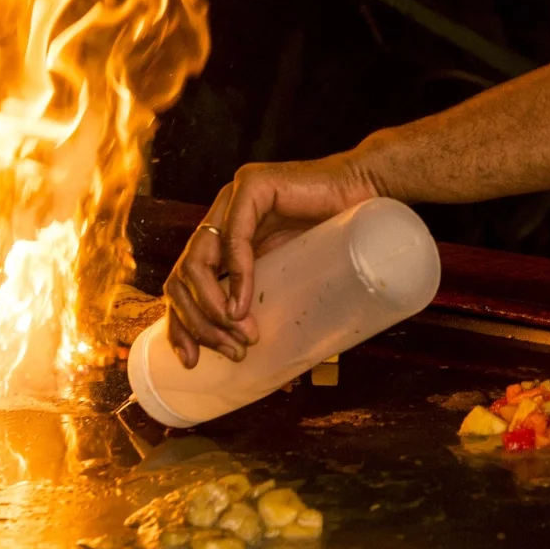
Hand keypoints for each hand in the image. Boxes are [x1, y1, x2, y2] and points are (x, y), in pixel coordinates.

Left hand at [162, 151, 381, 368]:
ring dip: (212, 306)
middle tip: (230, 351)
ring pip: (197, 261)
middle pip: (181, 277)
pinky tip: (241, 307)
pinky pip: (233, 239)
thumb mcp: (286, 277)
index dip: (179, 324)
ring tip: (240, 334)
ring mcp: (232, 198)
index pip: (181, 283)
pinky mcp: (252, 186)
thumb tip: (254, 360)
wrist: (370, 193)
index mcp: (221, 238)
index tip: (193, 362)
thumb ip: (261, 299)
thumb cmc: (337, 239)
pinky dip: (235, 277)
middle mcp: (219, 217)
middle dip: (197, 323)